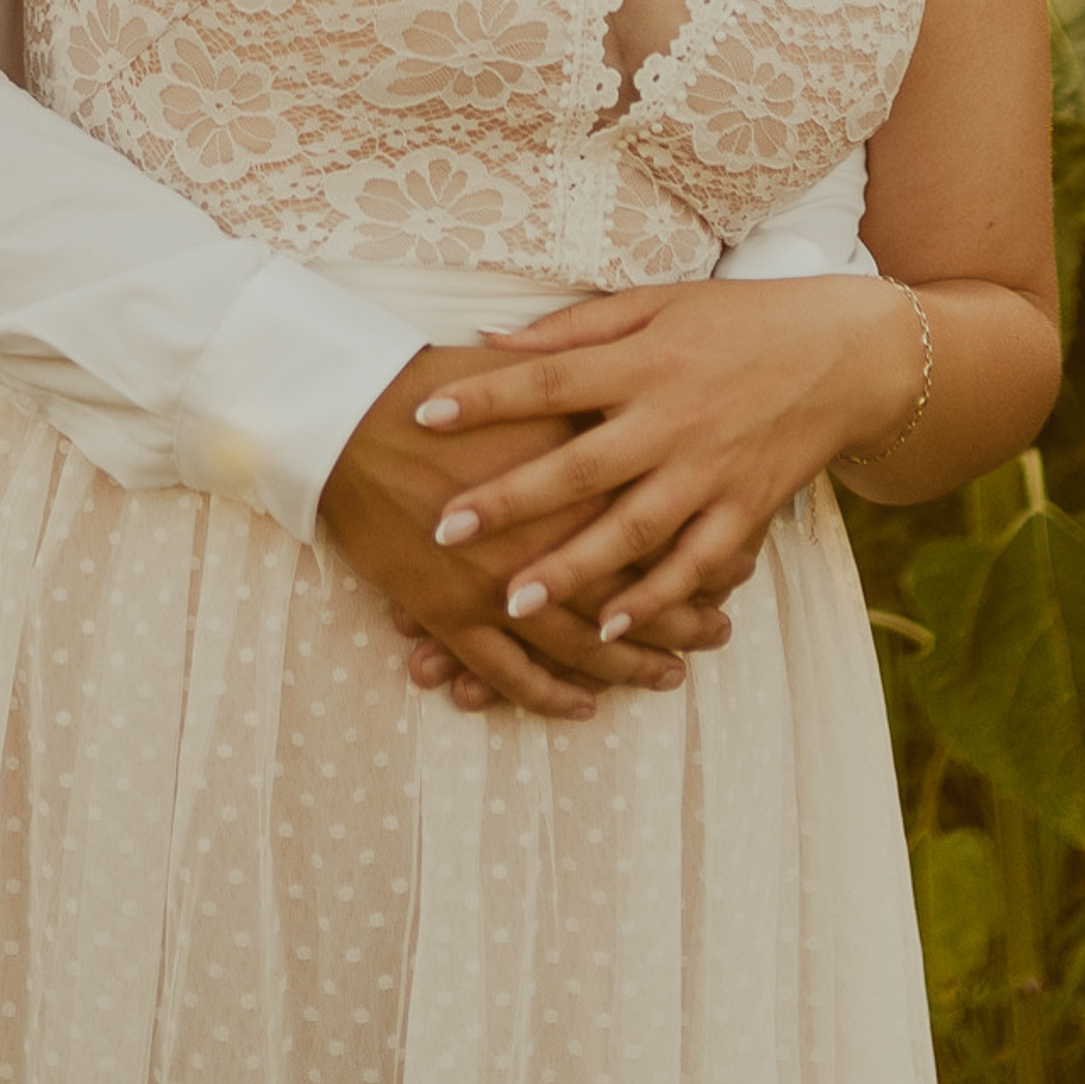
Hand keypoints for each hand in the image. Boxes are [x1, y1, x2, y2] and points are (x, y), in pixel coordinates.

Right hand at [318, 344, 732, 721]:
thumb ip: (584, 395)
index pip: (660, 523)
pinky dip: (553, 695)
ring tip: (671, 675)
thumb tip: (631, 396)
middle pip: (635, 589)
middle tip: (721, 630)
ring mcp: (500, 582)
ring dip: (632, 666)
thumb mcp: (526, 377)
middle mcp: (548, 535)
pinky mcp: (453, 614)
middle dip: (685, 616)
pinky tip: (585, 705)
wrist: (345, 417)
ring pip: (584, 642)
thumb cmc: (433, 386)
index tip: (739, 559)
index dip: (704, 545)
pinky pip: (515, 673)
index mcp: (574, 471)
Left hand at [406, 276, 920, 639]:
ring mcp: (712, 471)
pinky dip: (654, 598)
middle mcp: (674, 418)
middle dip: (513, 501)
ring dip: (572, 569)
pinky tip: (608, 627)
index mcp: (644, 361)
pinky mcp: (746, 509)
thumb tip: (487, 340)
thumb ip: (572, 329)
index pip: (552, 377)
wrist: (844, 353)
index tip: (424, 416)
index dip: (488, 398)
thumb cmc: (737, 321)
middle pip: (582, 466)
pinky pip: (696, 565)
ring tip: (511, 602)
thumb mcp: (656, 304)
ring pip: (634, 530)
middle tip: (445, 530)